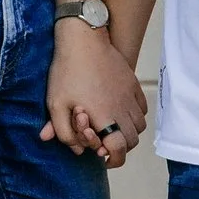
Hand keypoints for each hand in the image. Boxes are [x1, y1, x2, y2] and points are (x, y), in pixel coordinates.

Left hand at [42, 25, 148, 165]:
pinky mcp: (133, 84)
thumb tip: (77, 149)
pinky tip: (119, 110)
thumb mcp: (55, 104)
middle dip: (119, 148)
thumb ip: (63, 132)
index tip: (103, 157)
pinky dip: (134, 116)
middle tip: (104, 143)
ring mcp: (130, 96)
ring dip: (127, 132)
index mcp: (103, 116)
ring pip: (140, 126)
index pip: (118, 149)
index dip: (113, 159)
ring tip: (112, 126)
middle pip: (131, 141)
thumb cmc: (67, 71)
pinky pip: (142, 109)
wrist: (83, 39)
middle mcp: (122, 109)